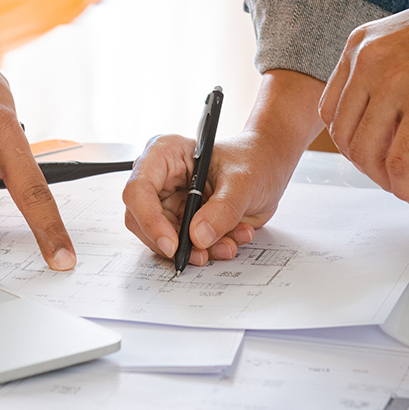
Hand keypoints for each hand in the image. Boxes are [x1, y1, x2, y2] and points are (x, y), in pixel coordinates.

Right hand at [122, 71, 325, 264]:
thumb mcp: (243, 181)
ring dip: (197, 250)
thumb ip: (222, 208)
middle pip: (143, 221)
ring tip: (229, 243)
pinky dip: (208, 250)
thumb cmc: (254, 160)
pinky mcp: (183, 221)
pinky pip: (185, 246)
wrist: (269, 167)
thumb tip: (198, 236)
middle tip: (203, 254)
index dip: (150, 220)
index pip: (139, 190)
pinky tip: (232, 238)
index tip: (172, 244)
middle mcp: (161, 180)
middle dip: (175, 242)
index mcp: (165, 155)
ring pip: (164, 239)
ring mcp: (170, 202)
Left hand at [320, 0, 408, 205]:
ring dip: (384, 180)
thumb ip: (383, 72)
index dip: (349, 141)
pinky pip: (400, 163)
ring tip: (404, 186)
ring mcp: (394, 82)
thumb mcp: (406, 39)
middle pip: (345, 136)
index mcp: (359, 45)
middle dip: (366, 166)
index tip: (371, 154)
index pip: (330, 110)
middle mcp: (368, 62)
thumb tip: (378, 120)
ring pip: (367, 154)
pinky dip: (403, 186)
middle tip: (390, 177)